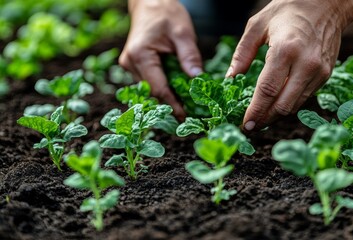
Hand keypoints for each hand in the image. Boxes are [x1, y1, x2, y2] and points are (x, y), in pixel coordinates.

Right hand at [120, 0, 202, 119]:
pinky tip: (177, 93)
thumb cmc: (166, 14)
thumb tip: (197, 79)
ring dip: (167, 97)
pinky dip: (163, 88)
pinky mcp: (134, 66)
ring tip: (187, 106)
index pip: (158, 88)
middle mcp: (130, 63)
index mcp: (140, 55)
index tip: (186, 117)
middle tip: (191, 115)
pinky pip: (149, 82)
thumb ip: (189, 56)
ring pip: (150, 89)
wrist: (150, 2)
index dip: (173, 104)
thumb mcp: (183, 33)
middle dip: (171, 103)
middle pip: (153, 92)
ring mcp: (130, 66)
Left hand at [227, 0, 352, 130]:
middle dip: (264, 120)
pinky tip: (276, 105)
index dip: (255, 112)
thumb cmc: (288, 10)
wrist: (327, 3)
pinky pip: (304, 97)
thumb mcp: (257, 25)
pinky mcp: (326, 75)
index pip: (267, 91)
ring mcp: (319, 71)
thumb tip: (230, 78)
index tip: (244, 125)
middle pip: (283, 105)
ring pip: (294, 105)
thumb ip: (242, 53)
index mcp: (285, 50)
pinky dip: (288, 104)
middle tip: (250, 126)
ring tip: (260, 118)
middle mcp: (306, 64)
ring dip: (276, 115)